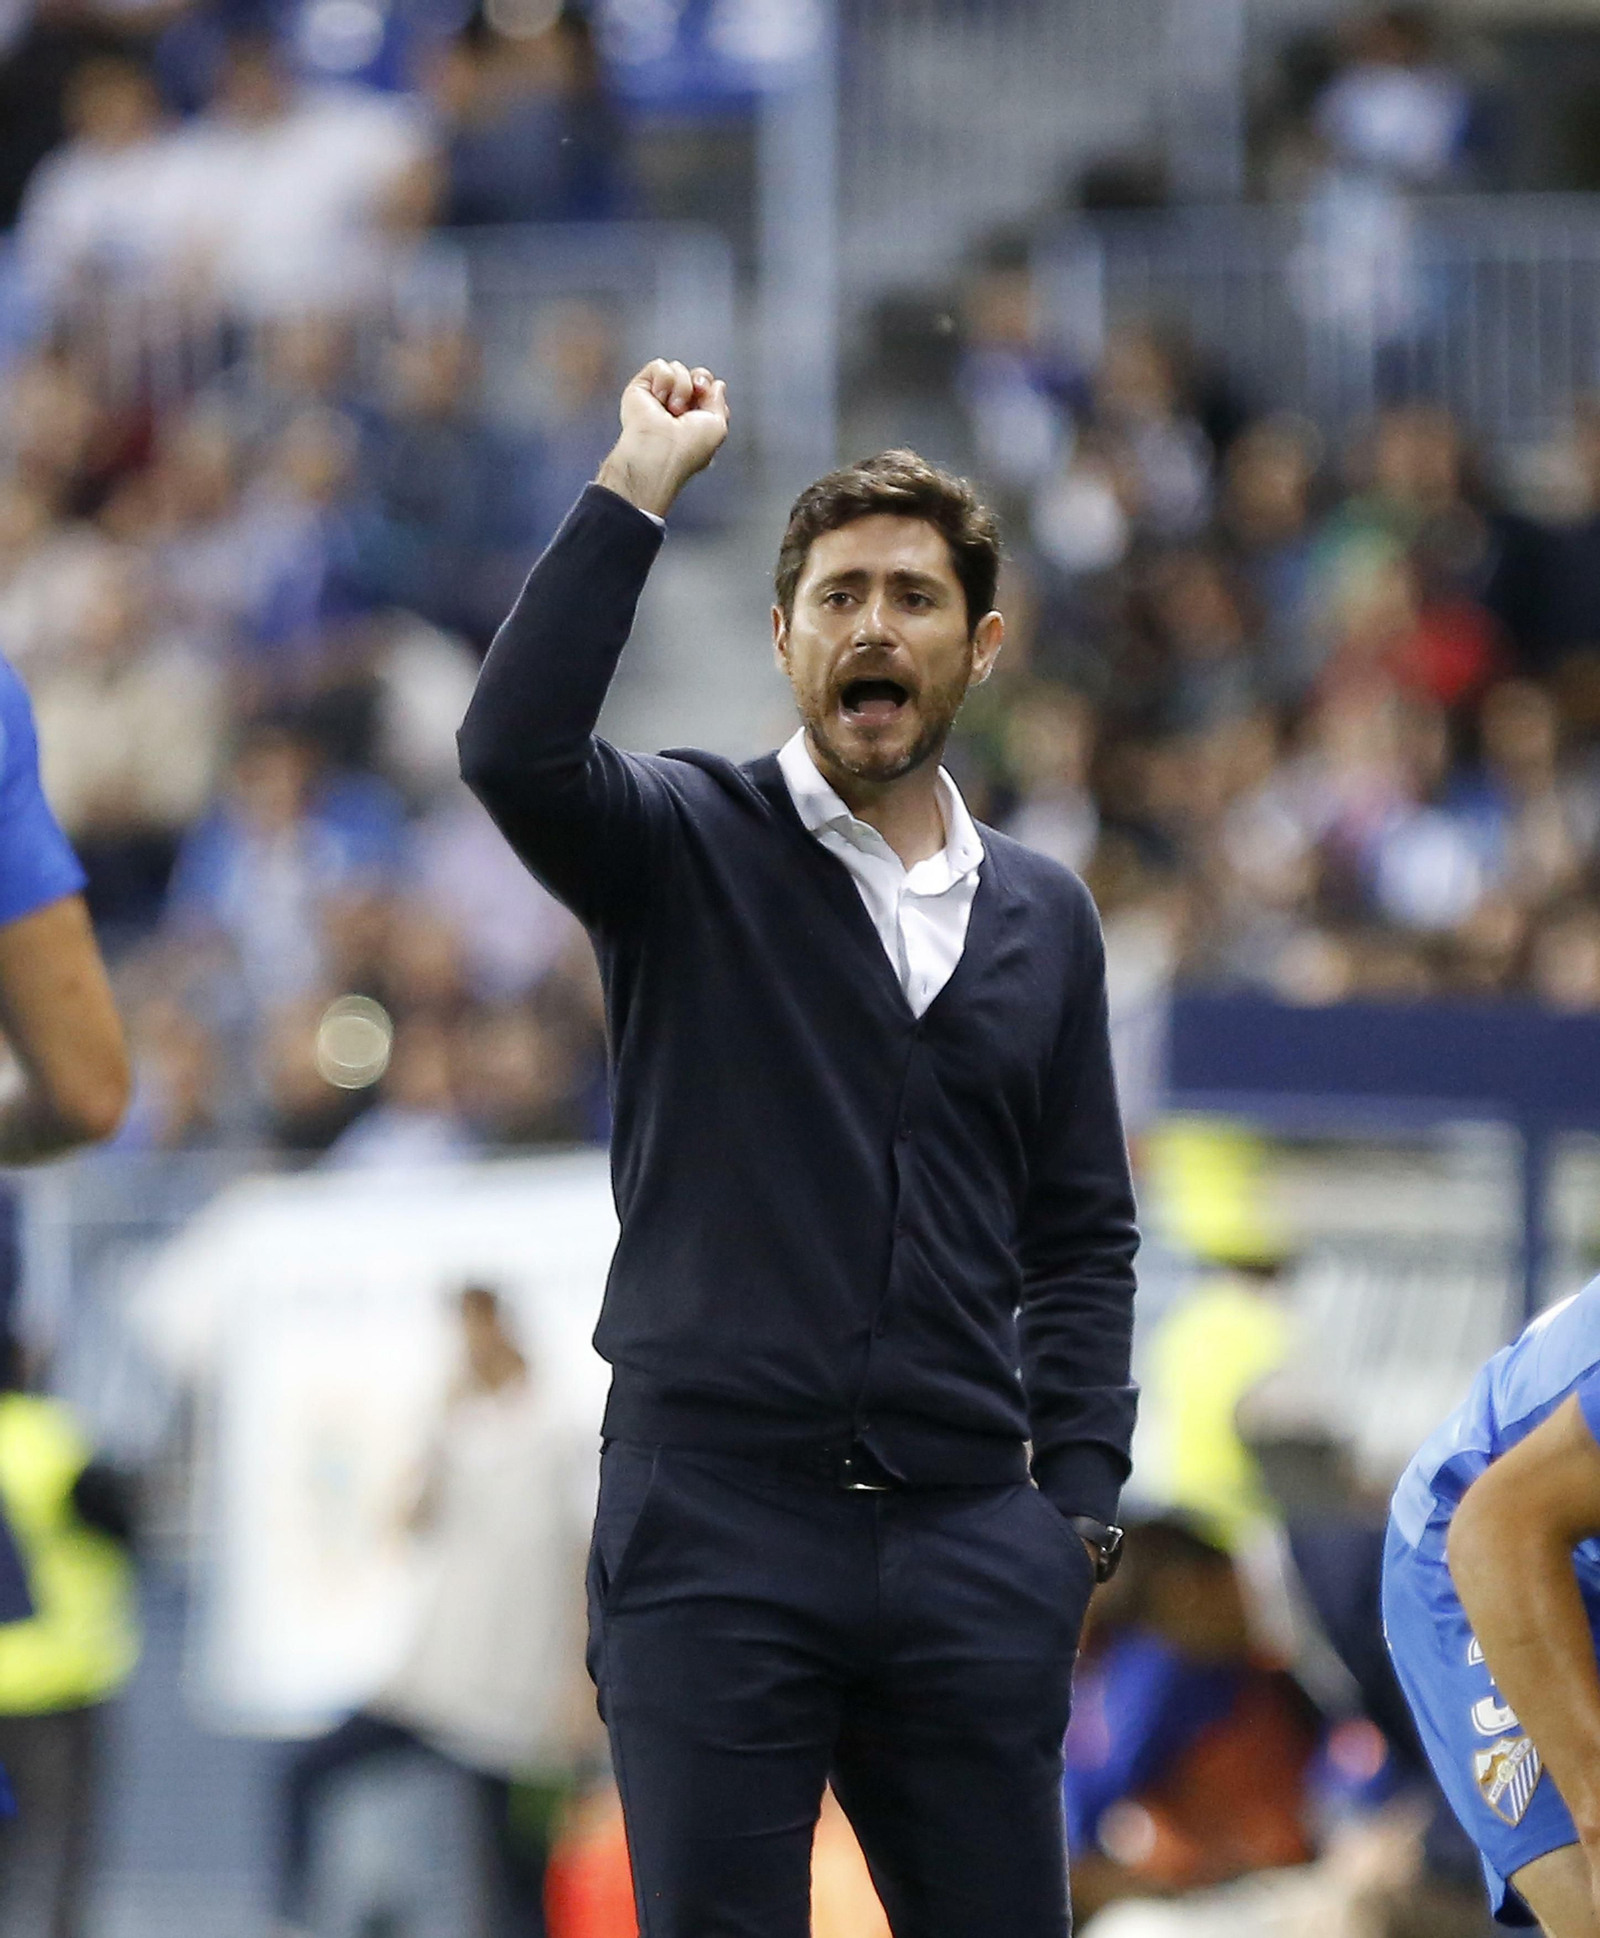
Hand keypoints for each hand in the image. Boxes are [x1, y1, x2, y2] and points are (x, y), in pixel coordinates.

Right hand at [595, 359, 728, 517]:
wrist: (660, 451)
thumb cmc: (687, 448)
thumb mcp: (718, 426)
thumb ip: (719, 402)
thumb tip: (717, 384)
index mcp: (695, 418)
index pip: (707, 388)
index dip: (709, 387)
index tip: (706, 397)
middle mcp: (677, 407)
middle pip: (694, 374)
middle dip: (699, 381)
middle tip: (693, 398)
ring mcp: (659, 397)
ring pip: (678, 368)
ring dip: (681, 387)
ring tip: (673, 410)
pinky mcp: (641, 388)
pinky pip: (659, 366)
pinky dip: (664, 381)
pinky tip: (659, 400)